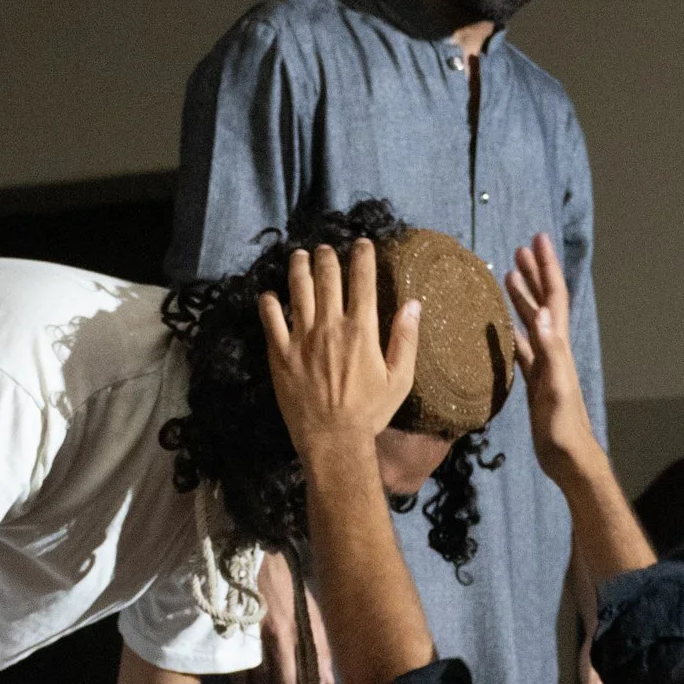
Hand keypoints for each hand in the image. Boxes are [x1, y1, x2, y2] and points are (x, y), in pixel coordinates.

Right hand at [228, 552, 333, 683]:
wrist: (253, 558)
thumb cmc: (286, 585)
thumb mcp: (310, 610)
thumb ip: (320, 645)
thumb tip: (328, 679)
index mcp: (298, 629)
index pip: (309, 673)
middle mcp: (277, 637)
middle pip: (284, 682)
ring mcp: (253, 638)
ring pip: (260, 681)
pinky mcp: (235, 637)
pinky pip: (238, 671)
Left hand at [258, 240, 418, 454]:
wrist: (333, 440)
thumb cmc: (370, 412)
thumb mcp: (399, 379)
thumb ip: (405, 339)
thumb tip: (413, 304)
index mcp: (361, 330)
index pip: (362, 279)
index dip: (362, 255)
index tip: (362, 243)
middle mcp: (330, 326)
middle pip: (327, 276)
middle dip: (327, 256)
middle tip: (326, 249)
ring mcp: (302, 338)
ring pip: (298, 289)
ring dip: (299, 267)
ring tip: (299, 256)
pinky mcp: (280, 353)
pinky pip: (270, 319)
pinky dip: (269, 303)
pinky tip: (270, 295)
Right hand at [503, 234, 600, 478]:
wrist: (568, 458)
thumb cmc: (563, 427)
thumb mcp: (555, 388)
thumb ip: (551, 352)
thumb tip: (544, 314)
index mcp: (558, 346)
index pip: (554, 298)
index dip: (546, 268)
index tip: (537, 239)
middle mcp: (554, 350)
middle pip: (544, 302)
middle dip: (535, 273)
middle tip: (522, 248)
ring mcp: (545, 365)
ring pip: (533, 321)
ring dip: (523, 297)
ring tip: (510, 274)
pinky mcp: (536, 381)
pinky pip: (523, 347)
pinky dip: (514, 330)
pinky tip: (503, 325)